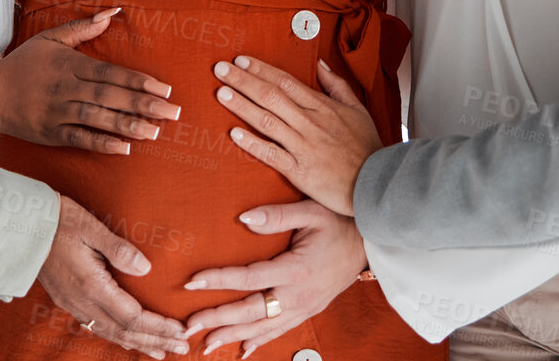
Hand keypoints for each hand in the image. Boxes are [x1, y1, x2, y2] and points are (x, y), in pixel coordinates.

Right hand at [0, 8, 181, 151]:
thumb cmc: (24, 64)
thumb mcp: (50, 38)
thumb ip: (82, 28)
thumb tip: (113, 13)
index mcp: (70, 64)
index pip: (110, 73)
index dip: (138, 81)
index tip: (164, 88)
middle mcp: (66, 89)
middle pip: (110, 96)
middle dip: (144, 105)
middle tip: (173, 112)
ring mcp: (58, 113)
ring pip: (98, 118)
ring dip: (128, 126)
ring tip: (155, 132)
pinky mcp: (52, 134)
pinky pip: (80, 139)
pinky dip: (102, 144)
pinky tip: (124, 148)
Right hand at [39, 194, 191, 357]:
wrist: (23, 228)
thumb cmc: (59, 222)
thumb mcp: (91, 227)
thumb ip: (119, 249)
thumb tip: (146, 268)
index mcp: (91, 286)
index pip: (132, 317)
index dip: (158, 327)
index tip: (181, 330)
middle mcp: (82, 302)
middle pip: (125, 332)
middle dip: (155, 341)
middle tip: (182, 348)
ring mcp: (74, 304)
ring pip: (111, 333)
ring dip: (139, 344)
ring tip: (162, 351)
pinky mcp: (69, 301)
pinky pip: (98, 327)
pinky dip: (119, 337)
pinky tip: (129, 340)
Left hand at [182, 200, 366, 356]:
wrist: (369, 242)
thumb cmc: (339, 223)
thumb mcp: (310, 211)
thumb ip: (276, 215)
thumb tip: (243, 219)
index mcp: (295, 269)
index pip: (248, 277)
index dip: (218, 280)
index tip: (191, 283)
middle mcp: (298, 294)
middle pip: (250, 310)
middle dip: (217, 319)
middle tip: (189, 326)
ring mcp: (304, 306)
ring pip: (263, 326)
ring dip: (233, 335)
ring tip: (207, 344)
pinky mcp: (309, 310)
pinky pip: (281, 330)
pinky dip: (261, 341)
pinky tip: (243, 349)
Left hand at [214, 56, 379, 215]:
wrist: (376, 183)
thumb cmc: (367, 147)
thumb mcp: (358, 109)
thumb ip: (337, 86)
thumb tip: (321, 63)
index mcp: (323, 107)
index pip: (286, 82)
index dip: (262, 70)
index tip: (242, 60)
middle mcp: (310, 123)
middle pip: (271, 96)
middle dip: (244, 80)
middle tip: (220, 68)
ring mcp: (304, 146)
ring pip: (267, 120)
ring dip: (242, 105)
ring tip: (220, 92)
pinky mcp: (300, 170)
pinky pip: (271, 154)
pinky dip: (252, 143)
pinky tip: (233, 133)